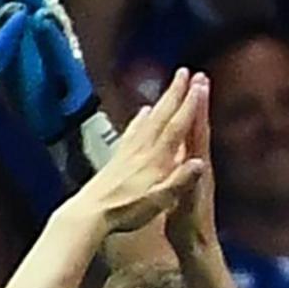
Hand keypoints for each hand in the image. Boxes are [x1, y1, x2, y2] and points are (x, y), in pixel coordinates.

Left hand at [69, 68, 207, 234]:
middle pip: (162, 116)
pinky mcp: (118, 158)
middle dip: (175, 93)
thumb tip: (200, 163)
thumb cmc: (124, 212)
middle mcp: (142, 151)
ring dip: (161, 101)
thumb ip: (179, 182)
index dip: (190, 106)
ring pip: (149, 120)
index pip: (177, 128)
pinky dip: (141, 119)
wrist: (88, 214)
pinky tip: (142, 114)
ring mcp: (128, 152)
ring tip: (169, 86)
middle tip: (185, 72)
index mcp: (155, 160)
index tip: (199, 85)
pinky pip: (133, 132)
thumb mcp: (157, 202)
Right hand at [164, 73, 218, 255]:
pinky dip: (184, 131)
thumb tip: (196, 165)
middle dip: (199, 102)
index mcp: (198, 170)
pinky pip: (187, 147)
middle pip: (199, 127)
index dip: (198, 109)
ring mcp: (197, 171)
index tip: (199, 85)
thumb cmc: (189, 230)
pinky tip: (179, 126)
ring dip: (194, 113)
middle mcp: (201, 166)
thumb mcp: (186, 207)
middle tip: (200, 76)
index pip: (198, 133)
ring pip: (195, 135)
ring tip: (192, 91)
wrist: (198, 248)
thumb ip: (189, 185)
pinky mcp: (191, 178)